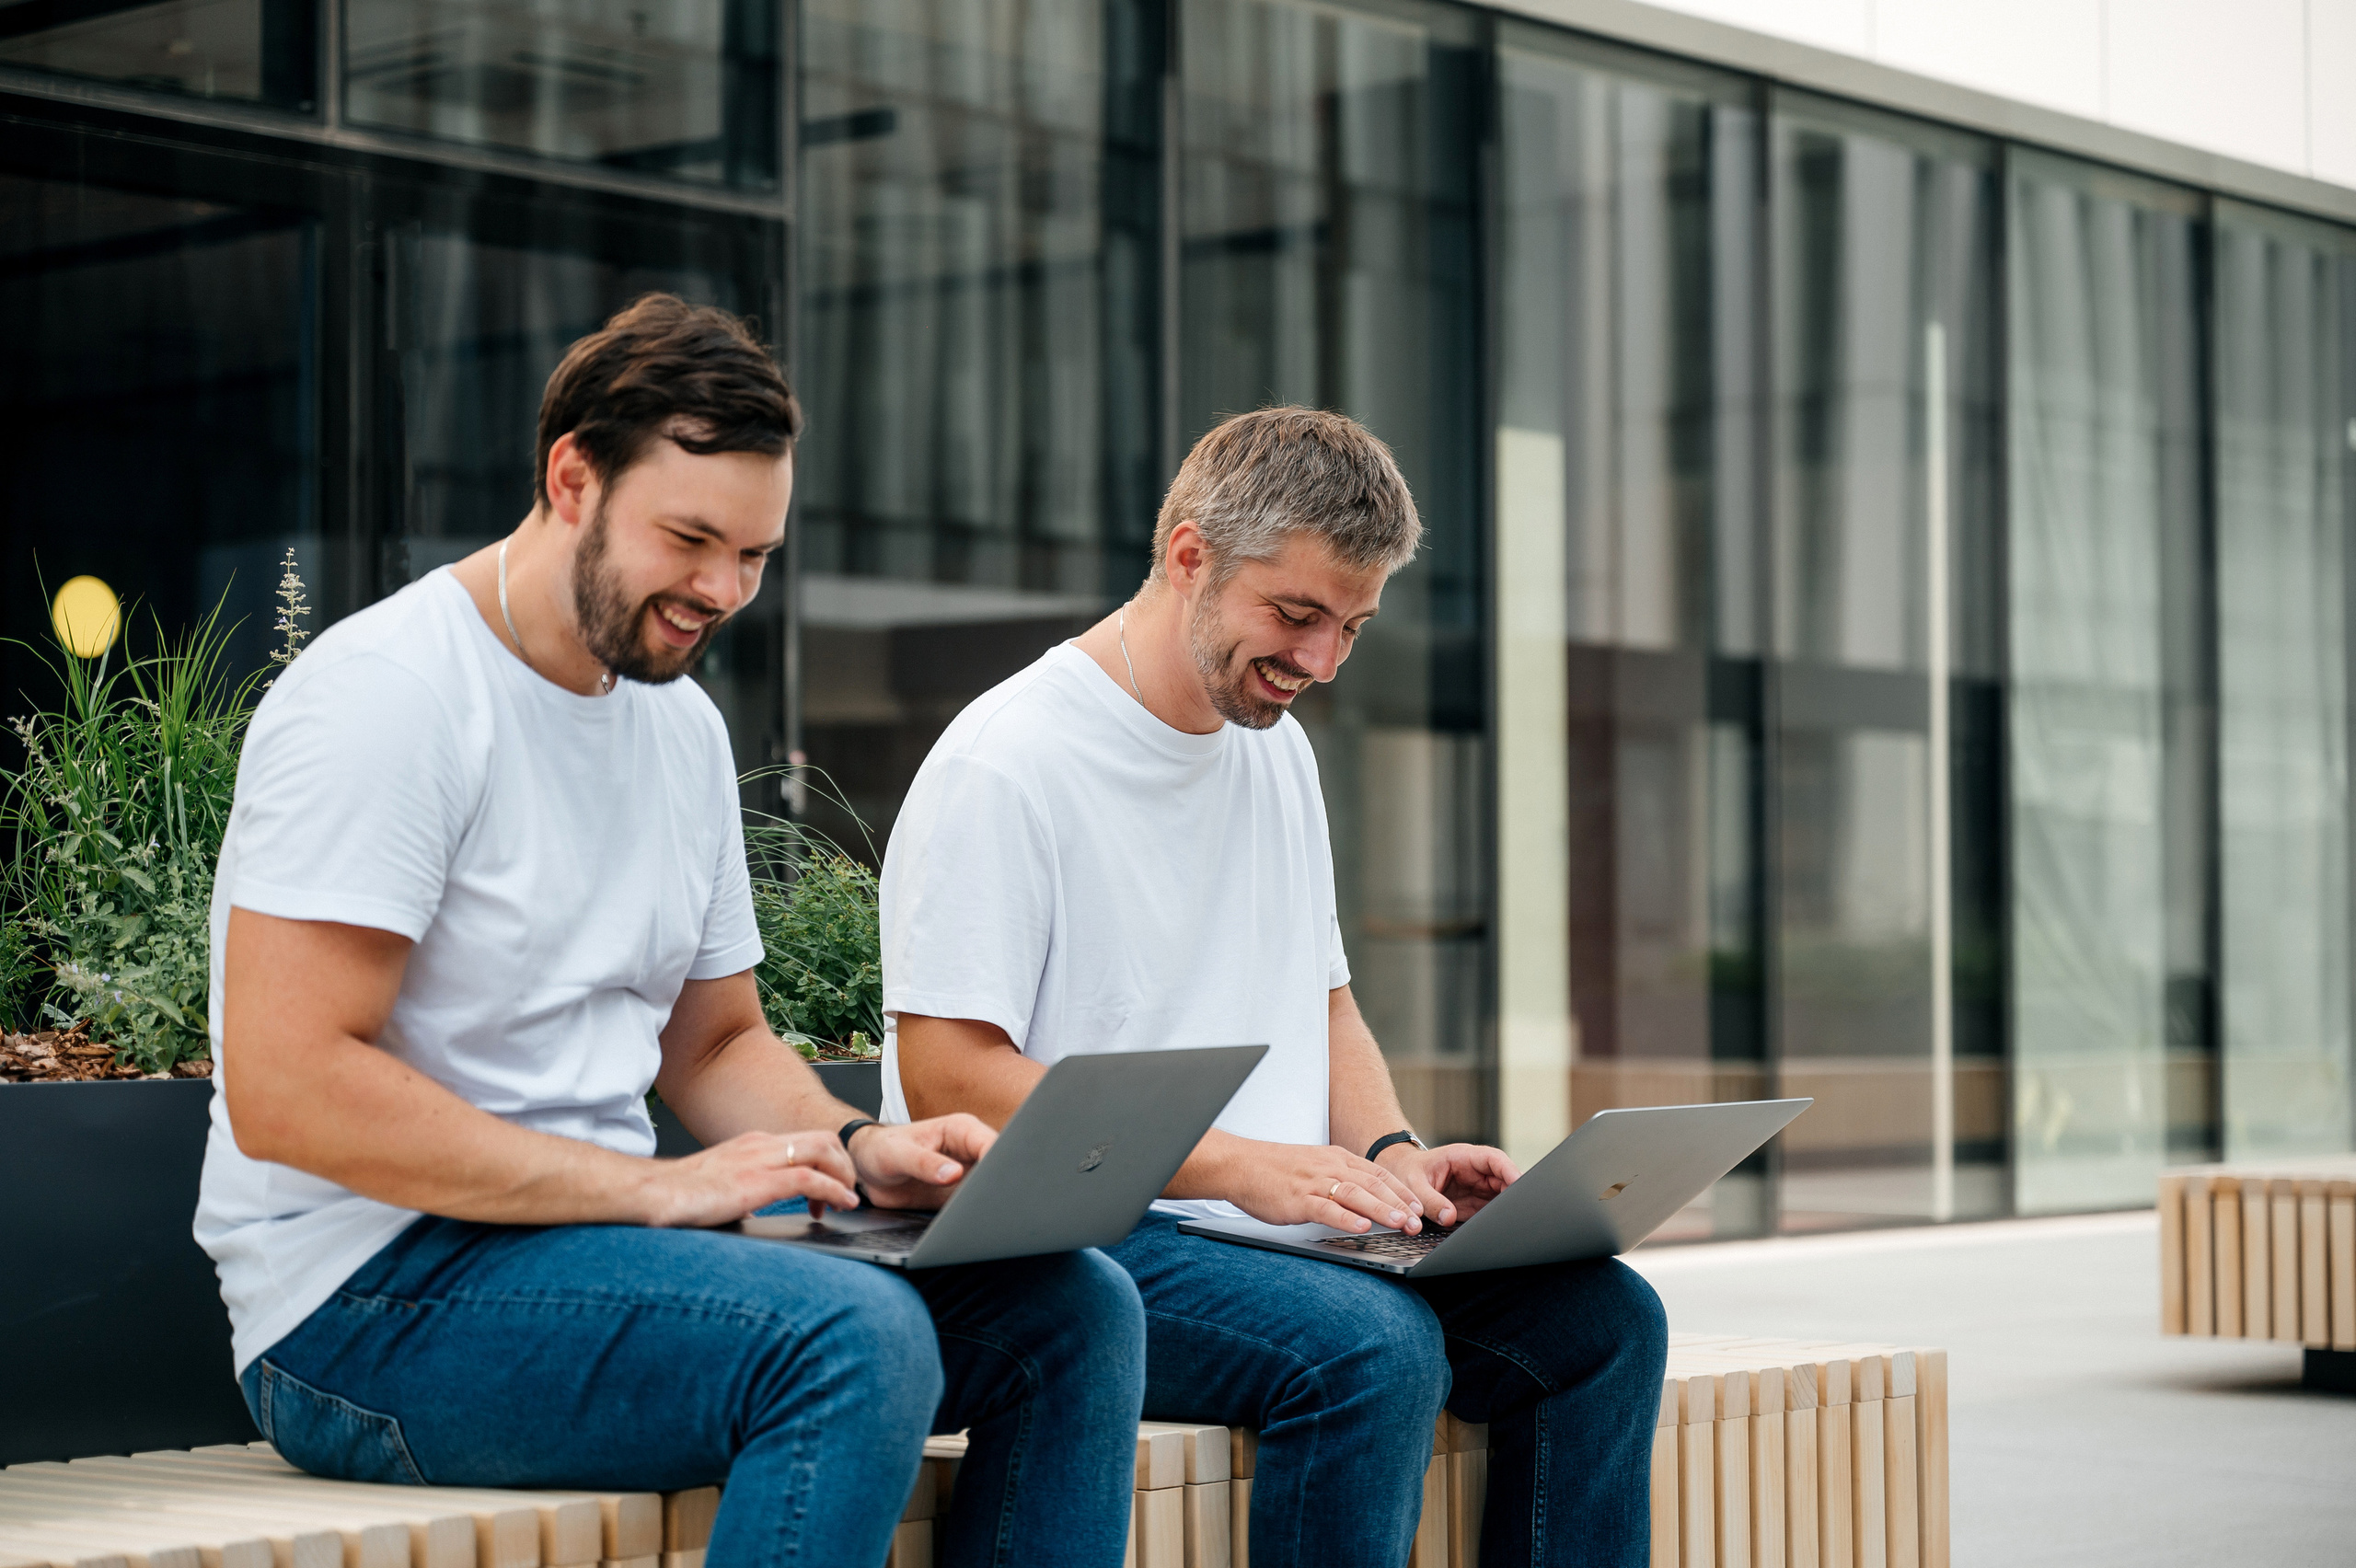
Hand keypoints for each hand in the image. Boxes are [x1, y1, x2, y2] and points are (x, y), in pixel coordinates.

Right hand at [640, 1130, 860, 1227]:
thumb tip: (753, 1210)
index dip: (829, 1161)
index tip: (832, 1186)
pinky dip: (833, 1191)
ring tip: (847, 1199)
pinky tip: (839, 1205)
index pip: (807, 1140)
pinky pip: (810, 1179)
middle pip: (824, 1139)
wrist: (654, 1194)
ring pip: (824, 1151)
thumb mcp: (722, 1186)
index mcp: (753, 1144)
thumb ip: (744, 1191)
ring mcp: (761, 1159)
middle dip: (844, 1164)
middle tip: (846, 1192)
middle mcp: (761, 1144)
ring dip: (843, 1175)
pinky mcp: (759, 1181)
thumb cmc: (680, 1194)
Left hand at [848, 1115, 996, 1210]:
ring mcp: (969, 1173)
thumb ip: (924, 1163)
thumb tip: (954, 1174)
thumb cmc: (882, 1149)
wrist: (868, 1167)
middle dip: (1001, 1185)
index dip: (998, 1162)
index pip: (992, 1144)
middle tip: (996, 1204)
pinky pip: (977, 1204)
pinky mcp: (962, 1194)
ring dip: (992, 1201)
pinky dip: (979, 1213)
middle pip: (1000, 1167)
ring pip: (993, 1188)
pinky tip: (975, 1223)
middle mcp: (971, 1150)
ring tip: (987, 1216)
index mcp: (961, 1130)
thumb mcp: (898, 1154)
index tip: (995, 1183)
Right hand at [1222, 1141, 1431, 1233]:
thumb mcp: (1315, 1166)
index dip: (1401, 1190)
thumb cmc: (1276, 1169)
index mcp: (1337, 1158)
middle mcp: (1330, 1167)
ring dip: (1381, 1209)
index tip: (1419, 1207)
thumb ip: (1340, 1179)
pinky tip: (1361, 1227)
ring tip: (1400, 1223)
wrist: (1240, 1165)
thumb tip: (1366, 1199)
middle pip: (1373, 1183)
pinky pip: (1326, 1208)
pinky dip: (1346, 1218)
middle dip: (1399, 1203)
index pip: (1378, 1173)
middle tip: (1417, 1221)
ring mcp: (1314, 1182)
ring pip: (1355, 1194)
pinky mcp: (1298, 1198)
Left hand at [1372, 1142, 1519, 1227]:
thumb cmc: (1407, 1172)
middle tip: (1518, 1211)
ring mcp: (1477, 1188)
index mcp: (1463, 1157)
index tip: (1519, 1184)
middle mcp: (1475, 1171)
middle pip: (1504, 1179)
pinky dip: (1497, 1218)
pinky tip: (1499, 1227)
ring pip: (1502, 1196)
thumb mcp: (1413, 1185)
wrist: (1401, 1177)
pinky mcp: (1475, 1203)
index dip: (1509, 1170)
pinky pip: (1493, 1210)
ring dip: (1507, 1208)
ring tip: (1509, 1222)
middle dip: (1514, 1193)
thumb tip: (1449, 1217)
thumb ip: (1430, 1200)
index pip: (1494, 1159)